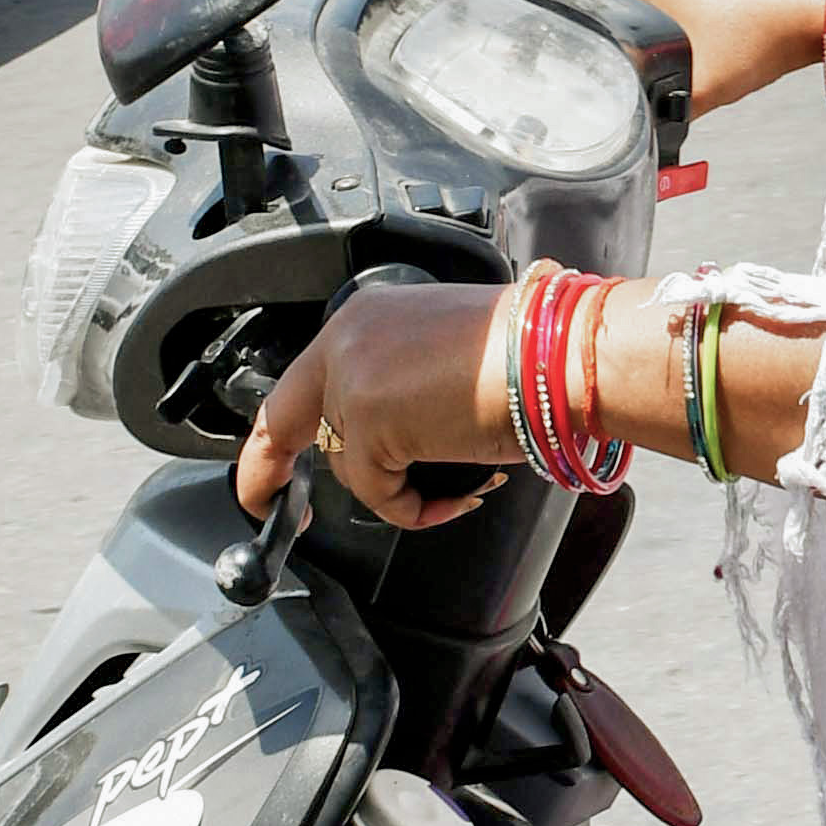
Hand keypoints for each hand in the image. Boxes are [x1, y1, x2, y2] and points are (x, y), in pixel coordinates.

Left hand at [233, 281, 520, 528]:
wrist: (558, 356)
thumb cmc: (531, 356)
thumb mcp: (445, 357)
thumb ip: (400, 384)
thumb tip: (393, 436)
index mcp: (366, 317)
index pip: (306, 379)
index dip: (288, 427)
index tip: (277, 465)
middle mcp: (348, 339)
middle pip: (287, 419)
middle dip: (267, 471)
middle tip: (267, 507)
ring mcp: (352, 379)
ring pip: (348, 465)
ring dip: (397, 488)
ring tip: (458, 482)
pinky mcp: (367, 420)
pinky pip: (378, 492)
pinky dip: (414, 507)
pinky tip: (459, 495)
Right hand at [618, 0, 825, 111]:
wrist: (808, 18)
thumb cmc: (754, 40)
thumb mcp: (697, 88)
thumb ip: (660, 113)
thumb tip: (640, 134)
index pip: (603, 22)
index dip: (616, 57)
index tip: (632, 80)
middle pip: (631, 20)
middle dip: (646, 51)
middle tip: (663, 78)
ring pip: (660, 14)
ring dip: (670, 41)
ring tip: (687, 65)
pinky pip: (686, 7)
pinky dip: (693, 30)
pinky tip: (708, 51)